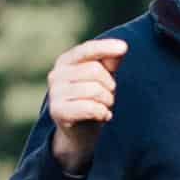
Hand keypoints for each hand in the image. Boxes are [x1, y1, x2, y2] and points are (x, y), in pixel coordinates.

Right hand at [45, 39, 126, 172]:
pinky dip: (102, 113)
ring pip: (95, 90)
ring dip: (108, 101)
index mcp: (66, 61)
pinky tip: (102, 116)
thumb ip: (110, 62)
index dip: (106, 47)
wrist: (79, 132)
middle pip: (95, 70)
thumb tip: (122, 48)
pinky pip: (90, 107)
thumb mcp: (103, 78)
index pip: (87, 49)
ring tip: (104, 107)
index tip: (124, 47)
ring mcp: (55, 93)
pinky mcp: (57, 111)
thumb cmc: (92, 99)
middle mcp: (56, 74)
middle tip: (109, 97)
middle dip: (110, 86)